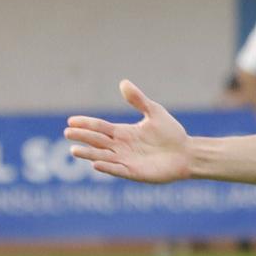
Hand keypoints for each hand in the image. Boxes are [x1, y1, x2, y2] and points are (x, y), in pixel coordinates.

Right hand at [66, 81, 190, 183]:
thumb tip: (123, 82)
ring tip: (74, 151)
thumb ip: (138, 100)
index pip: (100, 127)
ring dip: (88, 154)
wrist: (187, 153)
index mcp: (123, 133)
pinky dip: (107, 167)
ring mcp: (126, 160)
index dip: (86, 123)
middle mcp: (121, 147)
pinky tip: (95, 164)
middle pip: (97, 141)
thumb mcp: (154, 112)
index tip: (70, 120)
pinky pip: (118, 170)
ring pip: (102, 157)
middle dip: (82, 137)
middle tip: (67, 133)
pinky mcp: (135, 173)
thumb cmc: (171, 133)